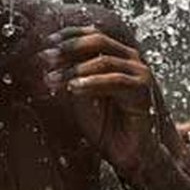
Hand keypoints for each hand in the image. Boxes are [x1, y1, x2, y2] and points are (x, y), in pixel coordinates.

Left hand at [39, 25, 162, 178]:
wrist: (129, 154)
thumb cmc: (105, 126)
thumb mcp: (81, 96)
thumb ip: (70, 76)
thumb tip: (47, 59)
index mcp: (117, 55)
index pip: (93, 35)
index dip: (69, 35)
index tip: (46, 42)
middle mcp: (131, 59)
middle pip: (99, 41)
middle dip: (69, 48)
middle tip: (46, 58)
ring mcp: (140, 73)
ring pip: (104, 61)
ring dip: (75, 69)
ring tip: (53, 78)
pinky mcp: (143, 91)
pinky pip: (115, 81)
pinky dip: (92, 83)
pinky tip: (73, 88)